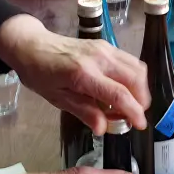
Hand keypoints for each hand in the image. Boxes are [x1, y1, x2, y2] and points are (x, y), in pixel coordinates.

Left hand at [0, 14, 149, 131]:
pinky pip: (129, 60)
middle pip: (135, 79)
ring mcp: (104, 48)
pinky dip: (134, 77)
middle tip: (134, 116)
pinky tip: (124, 89)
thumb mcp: (57, 99)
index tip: (140, 125)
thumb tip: (103, 128)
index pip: (119, 94)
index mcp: (83, 74)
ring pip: (137, 68)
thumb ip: (83, 112)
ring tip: (130, 104)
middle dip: (141, 101)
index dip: (134, 112)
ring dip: (140, 88)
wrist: (31, 45)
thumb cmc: (40, 74)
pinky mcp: (106, 45)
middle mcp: (99, 58)